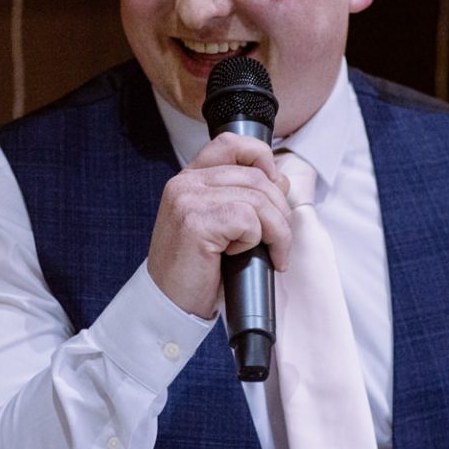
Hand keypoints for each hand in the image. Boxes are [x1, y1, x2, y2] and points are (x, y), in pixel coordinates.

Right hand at [147, 132, 291, 318]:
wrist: (169, 304)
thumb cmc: (195, 270)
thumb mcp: (221, 227)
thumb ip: (244, 198)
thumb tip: (280, 181)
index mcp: (189, 180)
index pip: (231, 144)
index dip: (261, 158)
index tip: (274, 188)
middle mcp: (185, 184)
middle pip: (256, 176)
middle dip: (280, 210)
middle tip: (279, 240)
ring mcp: (188, 200)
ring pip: (258, 199)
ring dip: (276, 231)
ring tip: (272, 253)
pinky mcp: (196, 222)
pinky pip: (248, 220)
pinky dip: (256, 240)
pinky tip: (239, 255)